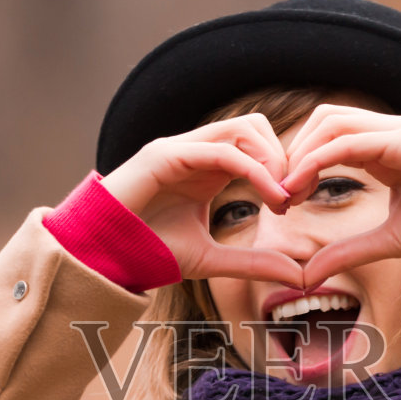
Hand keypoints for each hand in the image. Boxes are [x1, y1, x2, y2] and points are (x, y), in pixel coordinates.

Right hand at [100, 115, 303, 286]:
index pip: (257, 145)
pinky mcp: (166, 154)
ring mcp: (180, 148)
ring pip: (243, 128)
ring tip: (279, 198)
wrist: (103, 257)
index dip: (283, 168)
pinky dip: (253, 170)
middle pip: (256, 126)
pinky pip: (223, 151)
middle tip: (291, 198)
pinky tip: (267, 198)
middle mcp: (195, 150)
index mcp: (206, 167)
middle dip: (283, 157)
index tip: (294, 203)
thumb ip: (252, 262)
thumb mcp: (211, 259)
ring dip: (271, 160)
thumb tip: (297, 274)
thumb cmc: (148, 252)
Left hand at [277, 104, 400, 287]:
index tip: (282, 199)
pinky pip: (349, 141)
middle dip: (294, 149)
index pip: (329, 135)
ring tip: (286, 189)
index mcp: (385, 146)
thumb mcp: (386, 241)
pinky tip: (302, 186)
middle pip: (324, 118)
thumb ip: (347, 252)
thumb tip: (308, 275)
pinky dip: (319, 160)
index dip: (299, 161)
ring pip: (331, 122)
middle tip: (277, 190)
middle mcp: (389, 130)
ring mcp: (398, 130)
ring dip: (301, 152)